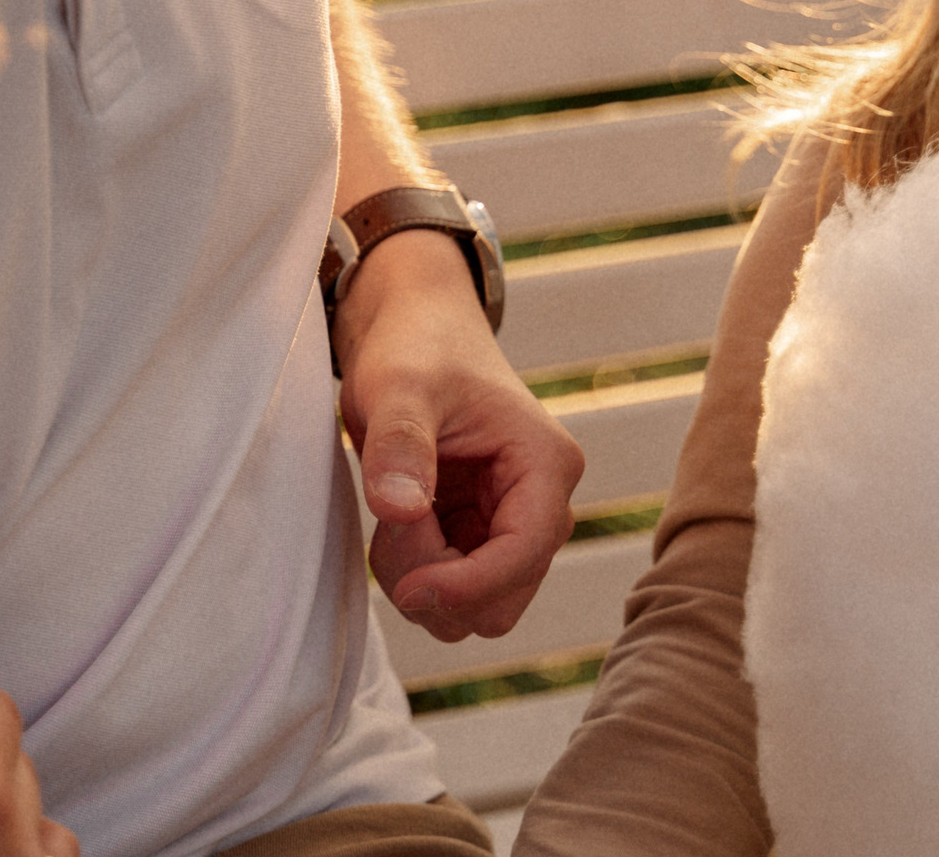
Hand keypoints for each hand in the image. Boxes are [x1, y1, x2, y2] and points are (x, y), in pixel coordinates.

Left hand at [337, 230, 584, 642]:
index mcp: (546, 463)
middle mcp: (543, 501)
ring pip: (477, 606)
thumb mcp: (399, 386)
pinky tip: (399, 521)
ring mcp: (513, 522)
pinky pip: (454, 589)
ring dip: (424, 581)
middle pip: (503, 600)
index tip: (406, 586)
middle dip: (442, 587)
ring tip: (393, 517)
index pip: (524, 556)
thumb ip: (399, 445)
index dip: (465, 586)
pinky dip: (417, 572)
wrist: (413, 331)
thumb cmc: (417, 347)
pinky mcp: (482, 535)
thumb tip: (400, 509)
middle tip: (393, 531)